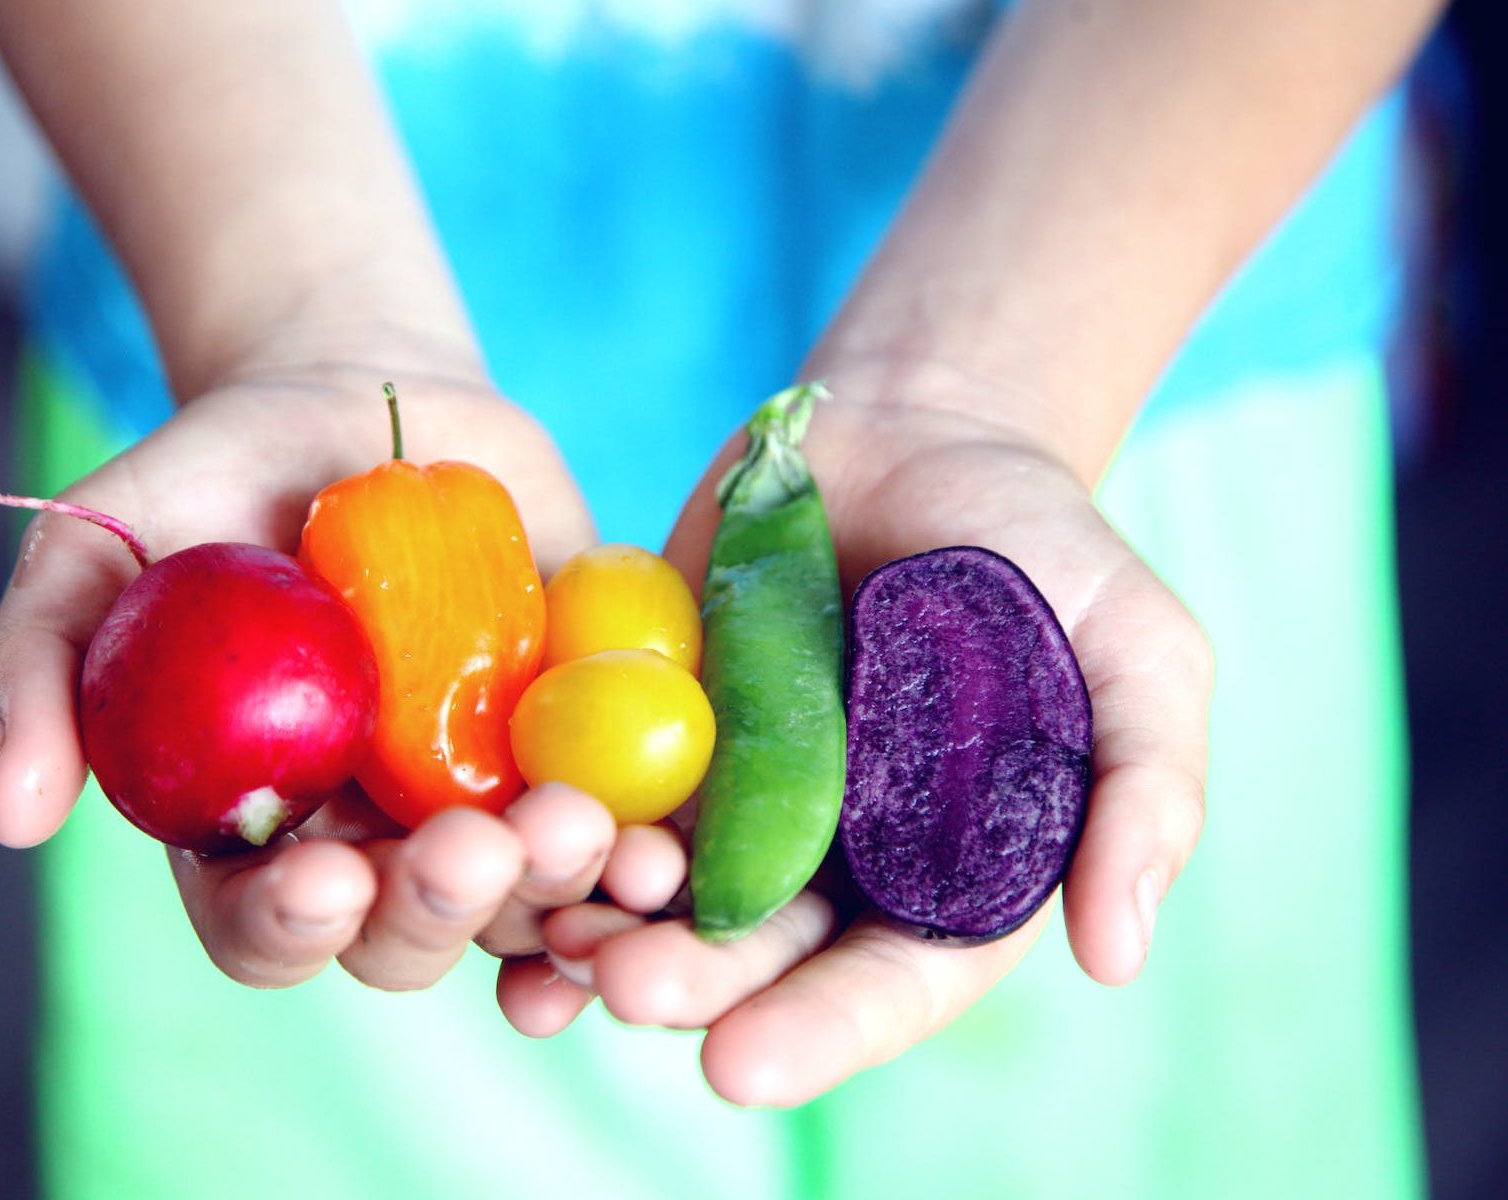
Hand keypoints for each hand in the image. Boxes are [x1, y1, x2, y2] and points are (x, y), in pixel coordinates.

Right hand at [0, 365, 616, 990]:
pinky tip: (665, 854)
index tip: (327, 874)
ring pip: (525, 902)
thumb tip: (10, 816)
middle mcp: (372, 838)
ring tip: (582, 828)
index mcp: (252, 825)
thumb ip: (41, 665)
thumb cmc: (213, 476)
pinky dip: (643, 859)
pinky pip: (621, 831)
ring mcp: (482, 798)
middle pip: (406, 936)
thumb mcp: (99, 545)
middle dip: (441, 909)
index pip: (262, 924)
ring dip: (559, 891)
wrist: (364, 397)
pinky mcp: (576, 746)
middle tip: (476, 847)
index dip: (290, 926)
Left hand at [501, 387, 1212, 1104]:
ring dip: (601, 925)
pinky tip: (499, 851)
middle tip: (624, 988)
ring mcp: (731, 791)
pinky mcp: (653, 723)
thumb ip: (1144, 789)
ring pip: (659, 892)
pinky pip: (595, 793)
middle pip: (753, 952)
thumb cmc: (1043, 548)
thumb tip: (1117, 954)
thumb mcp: (1135, 649)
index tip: (740, 1067)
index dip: (819, 1031)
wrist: (918, 431)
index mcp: (943, 874)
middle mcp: (829, 857)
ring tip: (551, 936)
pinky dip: (550, 831)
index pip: (886, 981)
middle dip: (689, 982)